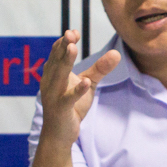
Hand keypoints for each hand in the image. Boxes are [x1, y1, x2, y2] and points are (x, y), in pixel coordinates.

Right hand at [38, 29, 119, 146]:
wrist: (60, 134)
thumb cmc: (71, 106)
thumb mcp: (88, 84)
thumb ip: (100, 69)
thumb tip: (117, 53)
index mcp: (53, 73)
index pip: (57, 54)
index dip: (64, 42)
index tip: (74, 31)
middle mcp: (50, 82)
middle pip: (56, 61)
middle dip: (63, 47)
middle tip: (70, 34)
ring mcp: (53, 96)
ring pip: (59, 76)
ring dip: (66, 62)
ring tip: (73, 48)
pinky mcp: (61, 110)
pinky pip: (68, 99)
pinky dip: (77, 90)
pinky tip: (86, 82)